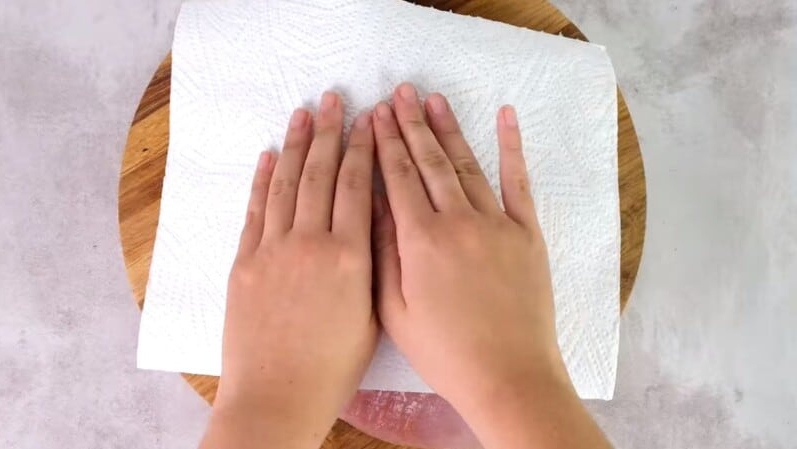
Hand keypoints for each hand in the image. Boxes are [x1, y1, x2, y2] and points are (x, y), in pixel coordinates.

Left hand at [201, 92, 377, 448]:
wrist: (275, 397)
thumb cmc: (332, 369)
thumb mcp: (372, 318)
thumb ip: (374, 268)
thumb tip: (377, 225)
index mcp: (351, 258)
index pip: (359, 187)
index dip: (364, 148)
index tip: (370, 119)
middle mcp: (311, 244)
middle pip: (322, 175)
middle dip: (331, 133)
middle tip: (336, 98)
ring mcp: (273, 250)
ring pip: (287, 184)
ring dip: (297, 145)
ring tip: (304, 112)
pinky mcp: (244, 263)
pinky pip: (255, 211)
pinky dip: (262, 180)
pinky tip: (270, 155)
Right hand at [372, 83, 610, 448]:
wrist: (508, 375)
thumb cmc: (445, 352)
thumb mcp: (395, 311)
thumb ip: (382, 254)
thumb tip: (374, 206)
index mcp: (421, 241)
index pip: (398, 178)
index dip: (384, 143)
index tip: (373, 115)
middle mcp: (459, 222)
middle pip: (430, 162)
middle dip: (411, 125)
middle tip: (400, 93)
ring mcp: (497, 224)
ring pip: (466, 165)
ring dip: (449, 130)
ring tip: (434, 100)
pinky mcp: (527, 234)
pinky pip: (519, 182)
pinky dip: (512, 147)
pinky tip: (506, 117)